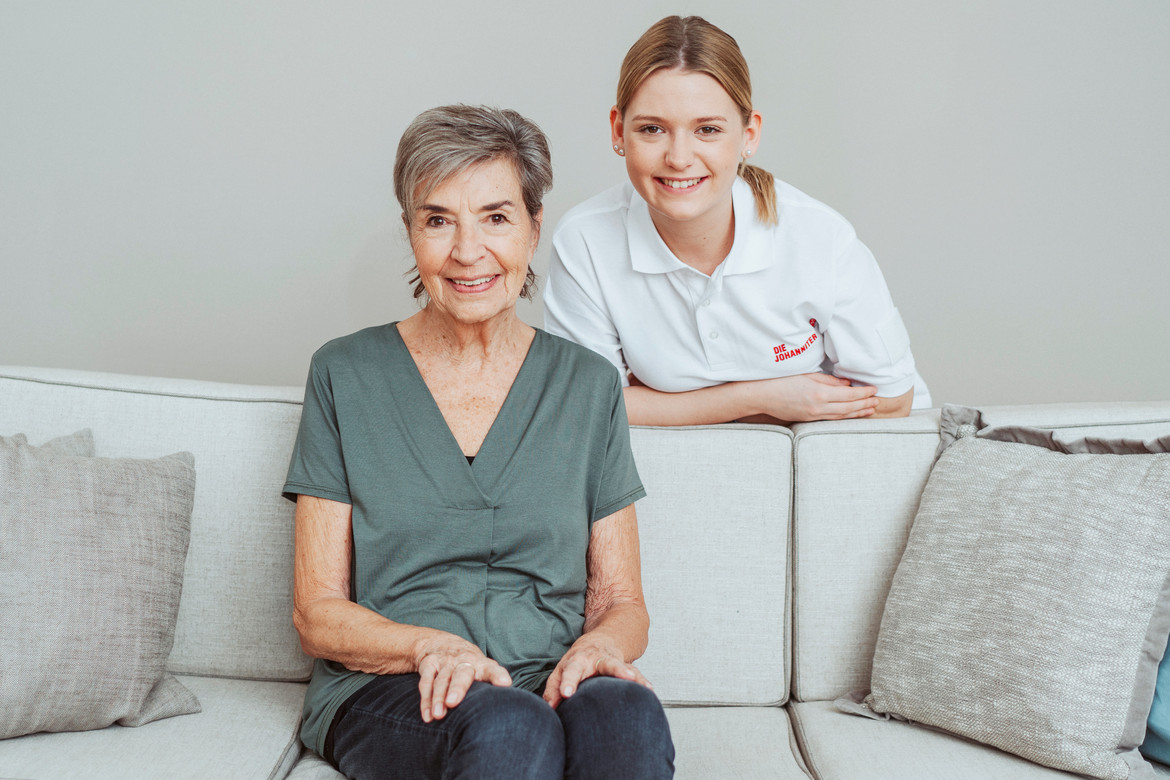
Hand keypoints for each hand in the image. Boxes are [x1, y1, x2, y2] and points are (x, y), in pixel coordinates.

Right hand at [414, 636, 511, 722]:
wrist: (441, 643)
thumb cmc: (469, 665)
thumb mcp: (482, 669)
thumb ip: (493, 684)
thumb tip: (510, 708)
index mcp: (480, 664)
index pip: (491, 669)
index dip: (498, 675)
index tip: (505, 684)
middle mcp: (463, 661)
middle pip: (461, 674)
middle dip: (457, 688)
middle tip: (453, 702)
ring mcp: (445, 663)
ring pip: (441, 680)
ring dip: (438, 698)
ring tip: (438, 715)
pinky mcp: (429, 665)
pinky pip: (425, 683)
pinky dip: (425, 701)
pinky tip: (427, 716)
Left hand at [542, 636, 652, 708]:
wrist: (607, 638)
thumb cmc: (580, 659)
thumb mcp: (563, 668)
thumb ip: (554, 688)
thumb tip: (548, 707)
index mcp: (577, 660)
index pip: (570, 671)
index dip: (567, 682)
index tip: (565, 694)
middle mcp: (595, 658)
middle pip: (596, 664)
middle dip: (601, 673)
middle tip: (604, 682)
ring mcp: (612, 661)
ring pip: (618, 665)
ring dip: (624, 672)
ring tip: (633, 679)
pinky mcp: (626, 666)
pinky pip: (635, 673)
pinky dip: (642, 681)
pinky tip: (649, 690)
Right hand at [745, 372, 878, 422]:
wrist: (763, 396)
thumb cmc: (782, 381)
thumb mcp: (807, 375)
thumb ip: (828, 381)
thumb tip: (847, 384)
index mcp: (820, 393)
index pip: (849, 394)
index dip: (863, 393)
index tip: (874, 390)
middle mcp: (819, 407)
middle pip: (849, 407)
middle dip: (865, 404)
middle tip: (877, 401)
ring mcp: (814, 416)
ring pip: (842, 416)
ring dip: (858, 413)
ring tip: (870, 410)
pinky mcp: (809, 420)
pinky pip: (831, 419)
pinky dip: (844, 417)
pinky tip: (851, 415)